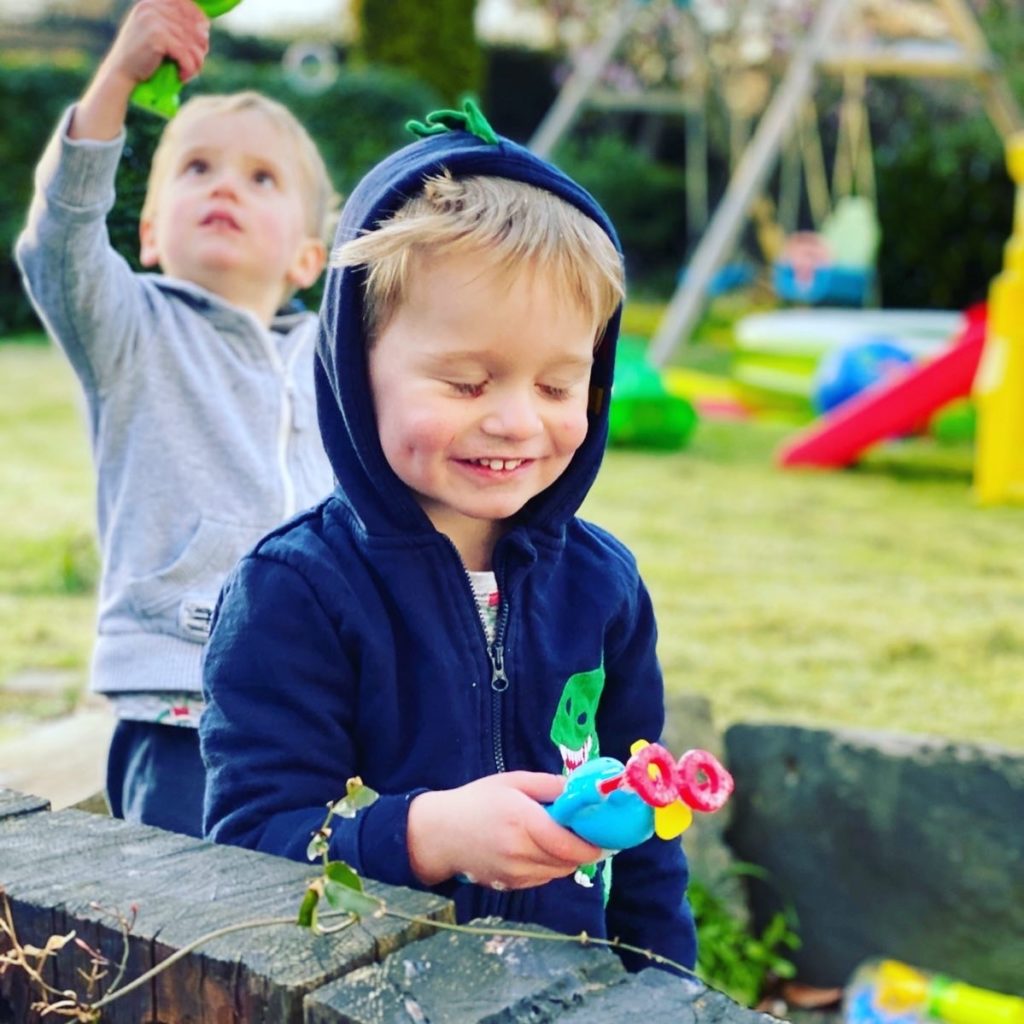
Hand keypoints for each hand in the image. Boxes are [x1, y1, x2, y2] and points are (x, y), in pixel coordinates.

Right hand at [70, 0, 209, 140]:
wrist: (121, 72)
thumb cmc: (142, 58)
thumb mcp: (156, 35)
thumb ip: (175, 27)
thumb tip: (206, 27)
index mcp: (151, 3)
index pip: (185, 4)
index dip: (200, 20)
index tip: (203, 38)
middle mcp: (152, 8)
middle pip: (192, 25)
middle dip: (200, 47)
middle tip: (197, 63)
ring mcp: (153, 20)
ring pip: (191, 43)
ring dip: (196, 62)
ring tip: (189, 72)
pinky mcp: (156, 37)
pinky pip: (185, 54)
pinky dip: (188, 69)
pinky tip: (182, 77)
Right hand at [407, 773, 602, 889]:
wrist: (441, 834)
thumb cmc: (477, 801)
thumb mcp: (512, 782)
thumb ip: (548, 785)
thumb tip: (579, 791)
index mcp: (522, 821)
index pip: (569, 844)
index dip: (592, 844)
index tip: (605, 836)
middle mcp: (520, 852)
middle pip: (568, 861)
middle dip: (582, 849)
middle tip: (586, 833)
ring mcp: (514, 873)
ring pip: (558, 872)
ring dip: (567, 858)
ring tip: (560, 838)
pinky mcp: (510, 886)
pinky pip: (542, 878)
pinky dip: (550, 866)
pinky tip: (539, 849)